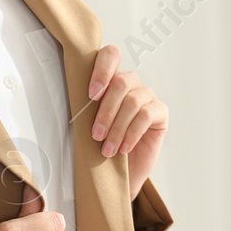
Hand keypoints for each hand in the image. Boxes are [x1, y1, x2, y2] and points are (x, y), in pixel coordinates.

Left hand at [86, 44, 166, 200]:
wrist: (118, 174)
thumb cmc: (100, 146)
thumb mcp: (87, 126)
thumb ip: (83, 109)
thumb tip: (70, 110)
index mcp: (110, 79)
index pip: (111, 55)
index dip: (102, 69)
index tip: (91, 94)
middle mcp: (131, 84)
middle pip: (122, 82)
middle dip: (106, 110)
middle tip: (95, 134)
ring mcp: (147, 97)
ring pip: (133, 101)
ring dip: (117, 127)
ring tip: (107, 149)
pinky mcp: (160, 112)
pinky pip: (146, 116)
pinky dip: (131, 133)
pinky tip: (123, 148)